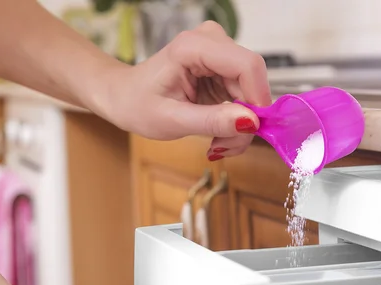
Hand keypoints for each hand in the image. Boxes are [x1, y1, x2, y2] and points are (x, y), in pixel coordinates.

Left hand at [90, 21, 272, 159]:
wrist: (124, 96)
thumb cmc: (137, 104)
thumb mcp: (172, 120)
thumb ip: (212, 121)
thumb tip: (250, 122)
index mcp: (193, 47)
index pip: (246, 66)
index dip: (256, 100)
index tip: (248, 132)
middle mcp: (212, 41)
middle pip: (252, 81)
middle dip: (246, 120)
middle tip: (224, 147)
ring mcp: (219, 53)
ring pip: (252, 92)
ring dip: (241, 125)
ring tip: (217, 143)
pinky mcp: (223, 68)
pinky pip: (244, 96)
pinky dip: (236, 120)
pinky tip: (217, 132)